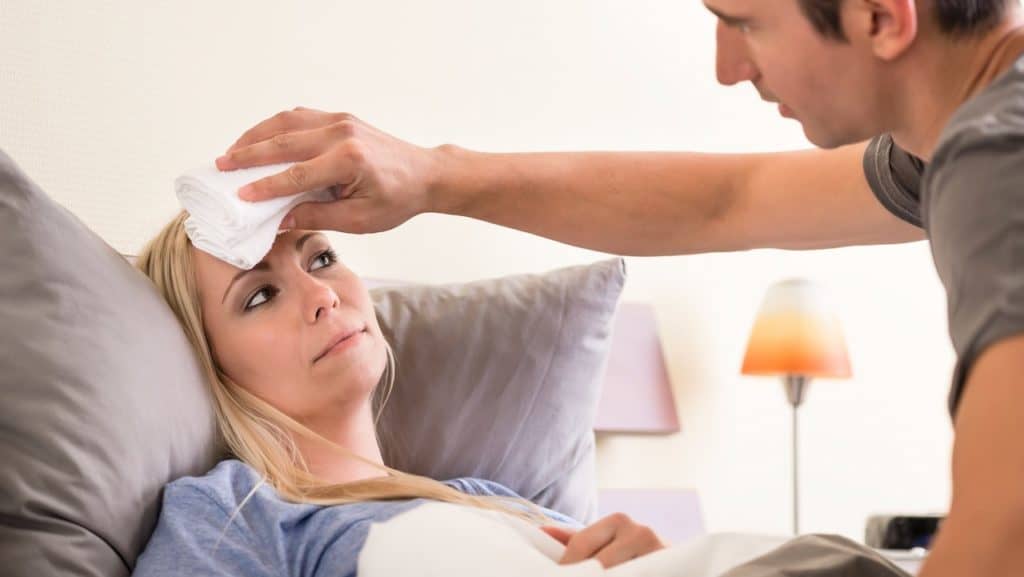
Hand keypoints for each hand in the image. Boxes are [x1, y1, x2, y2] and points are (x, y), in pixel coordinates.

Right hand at [215, 107, 439, 233]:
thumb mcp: (359, 219)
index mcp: (348, 161)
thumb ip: (317, 217)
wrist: (425, 175)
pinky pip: (300, 118)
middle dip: (248, 154)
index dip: (266, 186)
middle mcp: (342, 134)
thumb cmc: (397, 200)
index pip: (296, 175)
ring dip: (256, 135)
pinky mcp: (341, 118)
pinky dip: (276, 126)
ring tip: (232, 151)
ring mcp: (341, 121)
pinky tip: (260, 139)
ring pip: (287, 122)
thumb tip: (280, 219)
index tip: (241, 195)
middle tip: (220, 165)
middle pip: (284, 142)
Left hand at [541, 513, 666, 568]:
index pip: (581, 545)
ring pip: (617, 572)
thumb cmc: (632, 556)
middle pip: (598, 564)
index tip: (554, 576)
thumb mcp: (606, 544)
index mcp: (618, 520)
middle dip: (583, 574)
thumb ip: (577, 539)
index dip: (566, 567)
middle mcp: (640, 531)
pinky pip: (639, 574)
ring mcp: (657, 551)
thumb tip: (542, 532)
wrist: (674, 564)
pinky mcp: (667, 564)